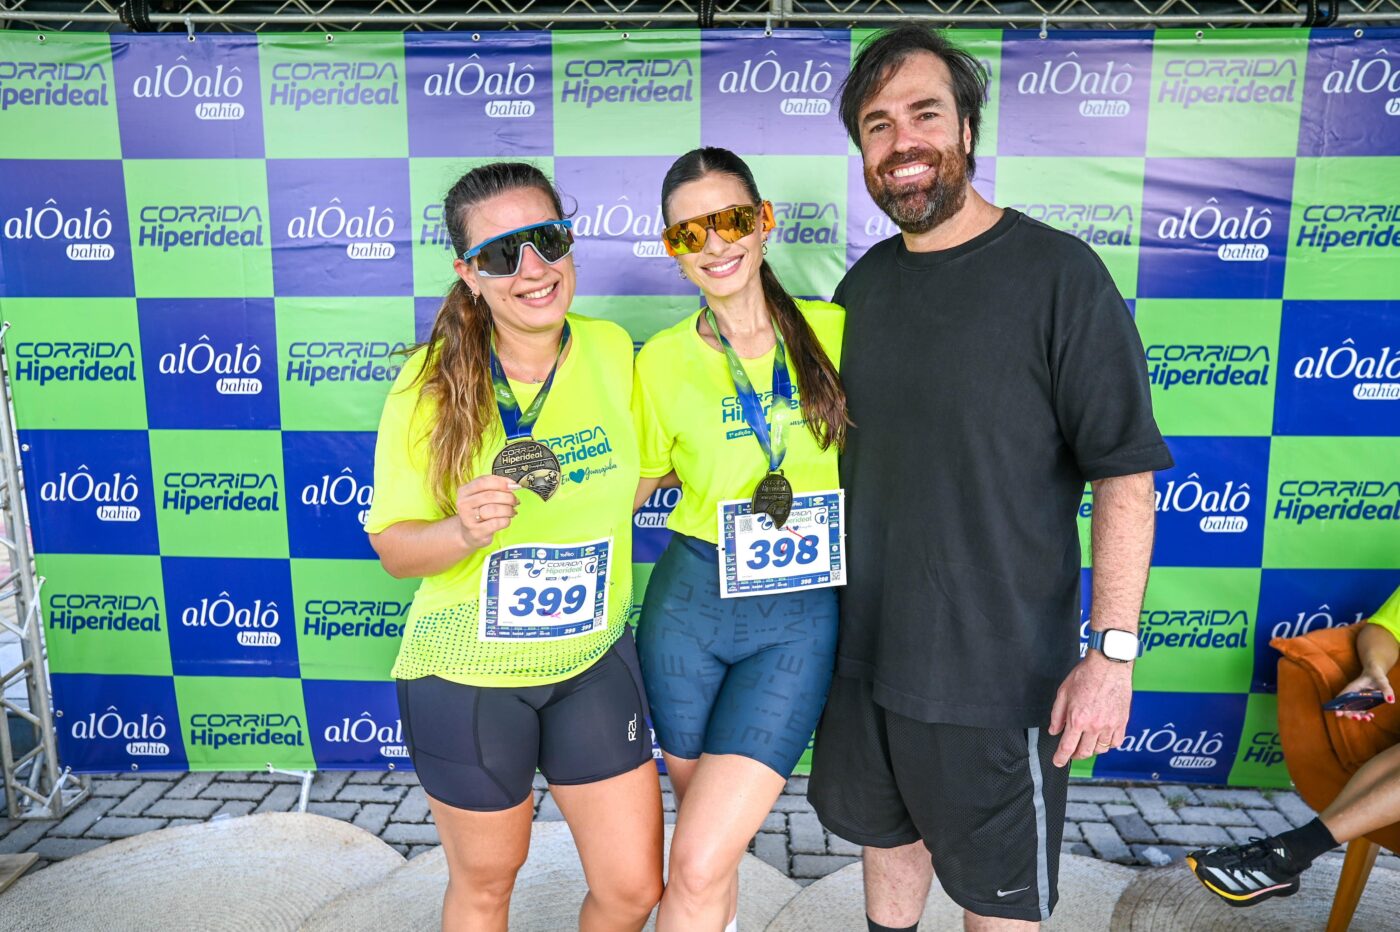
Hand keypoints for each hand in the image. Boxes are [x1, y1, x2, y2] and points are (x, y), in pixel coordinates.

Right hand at [455, 475, 519, 550]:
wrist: (468, 534)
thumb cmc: (478, 512)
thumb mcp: (481, 496)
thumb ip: (494, 487)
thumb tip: (512, 485)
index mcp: (464, 491)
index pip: (483, 481)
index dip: (501, 482)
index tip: (514, 485)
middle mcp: (464, 504)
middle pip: (491, 495)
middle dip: (508, 497)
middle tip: (515, 501)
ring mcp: (468, 519)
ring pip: (494, 509)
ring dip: (508, 509)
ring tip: (512, 511)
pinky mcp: (477, 532)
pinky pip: (497, 523)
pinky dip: (506, 520)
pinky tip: (506, 520)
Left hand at [1049, 653, 1132, 767]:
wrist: (1109, 665)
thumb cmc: (1085, 675)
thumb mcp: (1063, 693)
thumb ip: (1057, 715)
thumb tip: (1054, 731)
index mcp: (1078, 719)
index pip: (1068, 747)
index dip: (1061, 757)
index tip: (1058, 762)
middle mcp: (1094, 726)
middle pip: (1084, 752)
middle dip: (1075, 755)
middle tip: (1071, 751)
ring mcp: (1110, 725)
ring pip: (1100, 749)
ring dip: (1091, 749)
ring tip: (1086, 742)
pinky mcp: (1122, 722)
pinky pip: (1116, 742)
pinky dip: (1108, 744)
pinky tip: (1102, 738)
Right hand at [1334, 668, 1394, 722]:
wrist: (1375, 673)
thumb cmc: (1376, 675)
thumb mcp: (1381, 681)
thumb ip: (1386, 690)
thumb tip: (1390, 700)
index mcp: (1353, 688)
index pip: (1342, 697)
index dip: (1338, 706)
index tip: (1338, 714)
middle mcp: (1353, 694)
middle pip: (1346, 706)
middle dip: (1350, 714)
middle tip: (1358, 718)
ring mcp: (1357, 699)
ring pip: (1353, 710)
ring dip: (1358, 716)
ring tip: (1367, 719)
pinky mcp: (1363, 702)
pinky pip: (1361, 710)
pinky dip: (1364, 715)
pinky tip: (1371, 716)